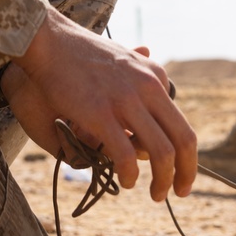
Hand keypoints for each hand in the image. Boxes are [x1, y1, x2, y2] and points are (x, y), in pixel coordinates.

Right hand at [0, 8, 196, 201]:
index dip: (186, 156)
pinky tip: (125, 181)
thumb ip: (139, 69)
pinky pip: (125, 155)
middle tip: (180, 193)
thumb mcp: (122, 55)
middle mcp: (148, 87)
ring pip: (161, 152)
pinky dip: (129, 174)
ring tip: (154, 194)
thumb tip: (151, 58)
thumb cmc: (80, 51)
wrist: (48, 41)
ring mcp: (125, 100)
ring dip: (162, 181)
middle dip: (186, 173)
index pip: (182, 125)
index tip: (181, 173)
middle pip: (183, 140)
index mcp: (155, 76)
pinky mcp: (100, 114)